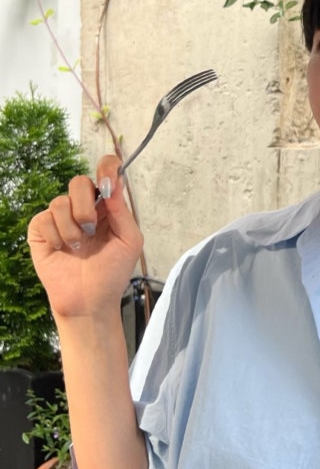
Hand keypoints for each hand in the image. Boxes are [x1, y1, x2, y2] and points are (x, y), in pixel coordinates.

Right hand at [27, 155, 143, 319]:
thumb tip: (114, 183)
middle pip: (79, 182)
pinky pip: (44, 219)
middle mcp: (83, 208)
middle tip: (91, 228)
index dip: (106, 167)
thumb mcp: (129, 241)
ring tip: (79, 248)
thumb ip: (123, 211)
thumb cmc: (112, 272)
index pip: (105, 174)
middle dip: (85, 206)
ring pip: (60, 201)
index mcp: (107, 207)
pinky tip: (62, 250)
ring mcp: (60, 218)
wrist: (90, 300)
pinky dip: (56, 237)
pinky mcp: (41, 230)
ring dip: (72, 228)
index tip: (107, 177)